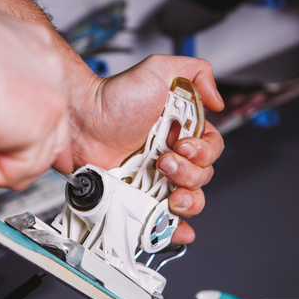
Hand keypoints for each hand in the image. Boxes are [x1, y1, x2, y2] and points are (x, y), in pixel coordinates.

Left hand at [70, 55, 224, 243]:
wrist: (81, 121)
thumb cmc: (113, 96)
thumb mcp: (159, 69)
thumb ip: (196, 72)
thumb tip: (217, 99)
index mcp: (181, 130)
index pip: (211, 148)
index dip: (204, 150)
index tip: (183, 144)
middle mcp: (171, 156)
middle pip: (204, 176)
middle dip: (190, 173)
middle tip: (164, 161)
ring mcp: (155, 179)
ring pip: (191, 200)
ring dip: (188, 199)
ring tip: (167, 187)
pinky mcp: (139, 198)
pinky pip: (164, 220)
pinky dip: (176, 229)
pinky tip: (179, 228)